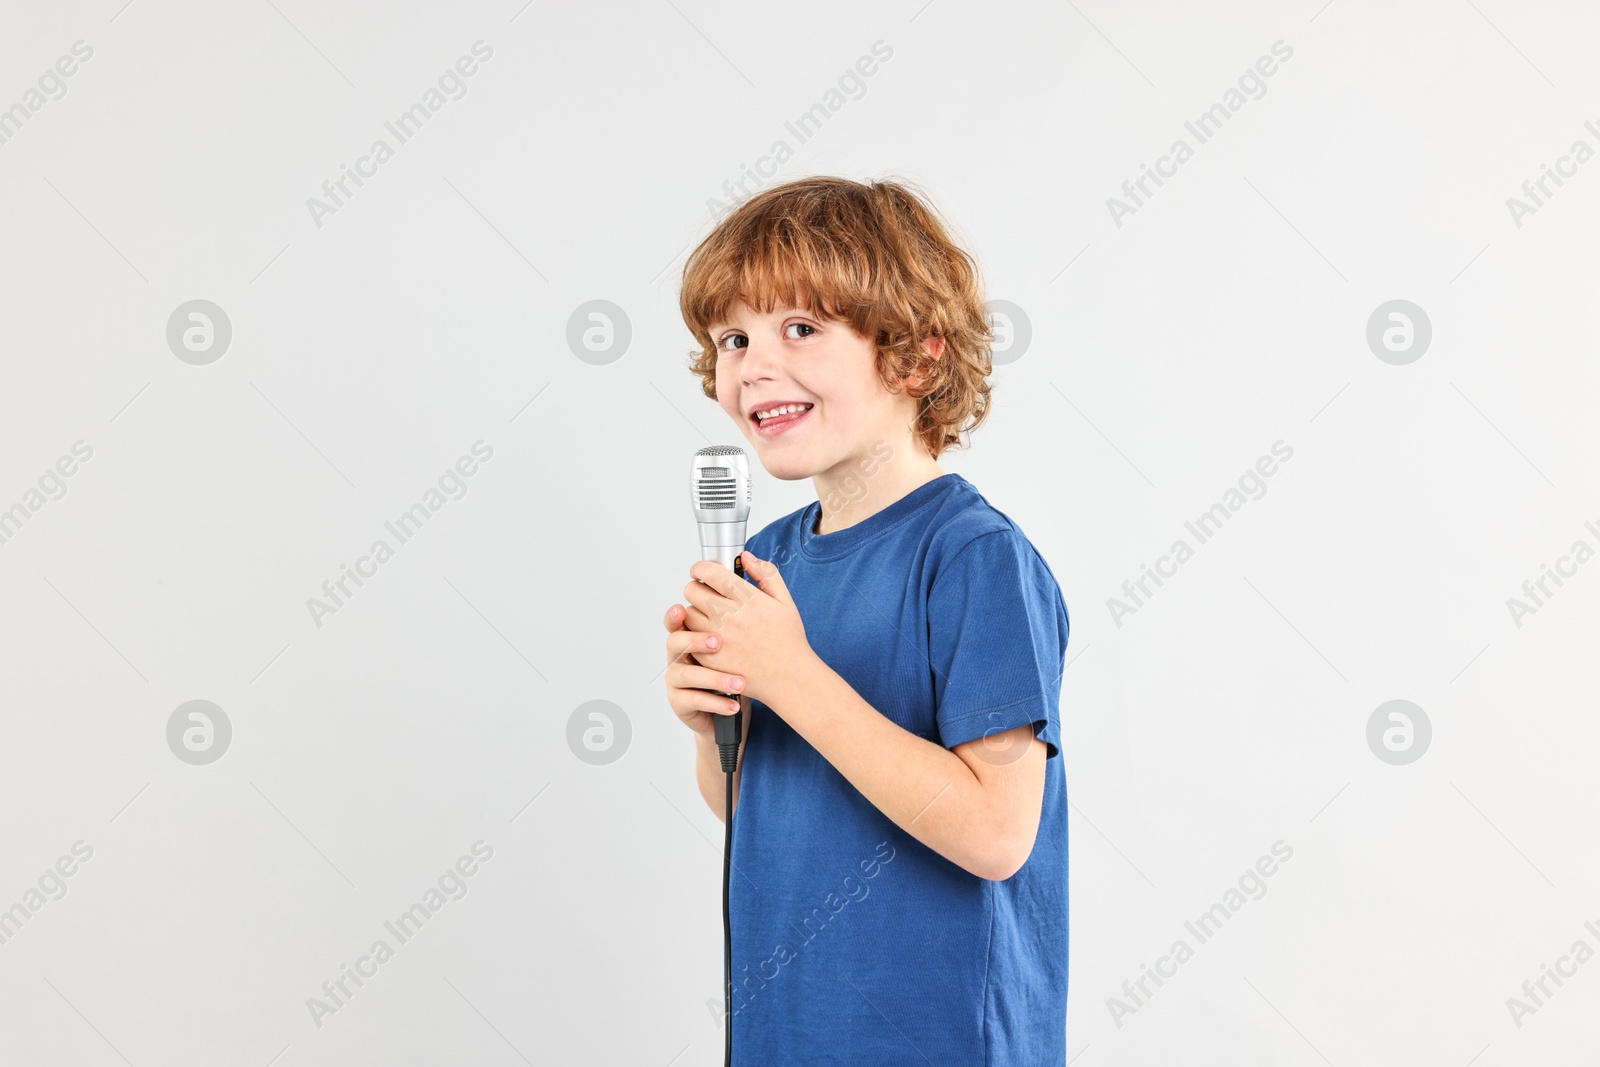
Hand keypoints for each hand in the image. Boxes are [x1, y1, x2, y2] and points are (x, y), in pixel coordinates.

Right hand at [662, 603, 744, 742]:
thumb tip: (751, 578)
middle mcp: (680, 656)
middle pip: (675, 642)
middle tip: (718, 643)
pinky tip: (734, 705)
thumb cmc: (738, 669)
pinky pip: (694, 700)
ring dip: (714, 677)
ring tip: (739, 683)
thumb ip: (740, 611)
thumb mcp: (742, 642)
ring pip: (686, 674)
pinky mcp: (681, 702)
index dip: (677, 614)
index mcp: (691, 635)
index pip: (679, 619)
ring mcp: (677, 680)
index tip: (684, 608)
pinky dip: (715, 702)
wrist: (734, 708)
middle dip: (694, 641)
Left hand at [681, 550, 812, 705]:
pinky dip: (694, 633)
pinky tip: (708, 635)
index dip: (700, 568)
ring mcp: (718, 638)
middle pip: (692, 591)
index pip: (710, 573)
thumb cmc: (788, 639)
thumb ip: (766, 574)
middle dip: (696, 588)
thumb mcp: (784, 600)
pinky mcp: (709, 657)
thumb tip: (746, 556)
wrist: (789, 677)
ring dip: (694, 610)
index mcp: (748, 599)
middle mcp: (730, 617)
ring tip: (707, 615)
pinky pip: (689, 637)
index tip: (700, 571)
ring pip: (687, 614)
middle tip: (704, 593)